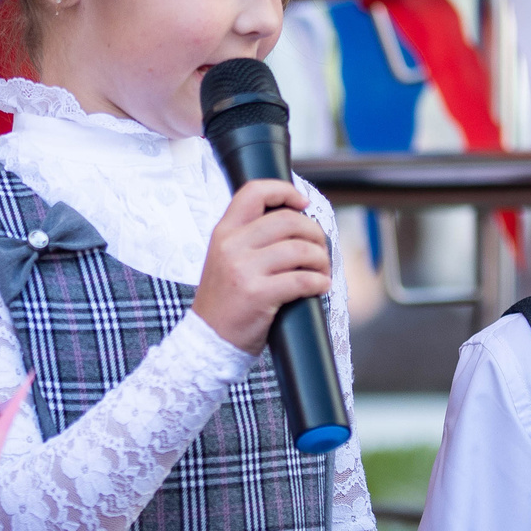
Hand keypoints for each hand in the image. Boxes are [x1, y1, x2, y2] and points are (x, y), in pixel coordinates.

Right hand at [191, 179, 330, 353]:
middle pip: (288, 220)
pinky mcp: (257, 294)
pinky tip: (320, 286)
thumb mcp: (225, 258)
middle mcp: (231, 246)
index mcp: (224, 232)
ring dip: (321, 260)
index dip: (284, 191)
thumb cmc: (225, 301)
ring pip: (300, 249)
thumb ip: (249, 237)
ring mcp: (243, 270)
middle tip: (320, 249)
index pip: (254, 192)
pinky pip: (302, 280)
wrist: (208, 340)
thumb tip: (294, 220)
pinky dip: (319, 282)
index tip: (303, 203)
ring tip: (322, 270)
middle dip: (314, 233)